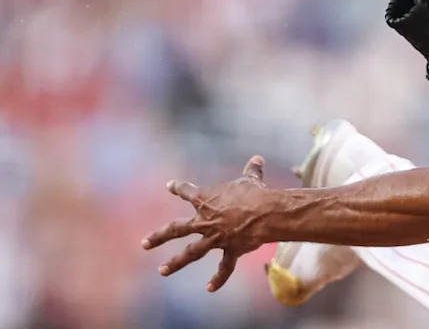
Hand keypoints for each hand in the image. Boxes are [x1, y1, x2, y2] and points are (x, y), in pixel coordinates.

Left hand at [142, 155, 273, 291]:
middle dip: (159, 236)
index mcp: (206, 199)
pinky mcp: (230, 249)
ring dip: (175, 262)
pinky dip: (218, 278)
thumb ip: (252, 170)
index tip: (169, 186)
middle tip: (144, 244)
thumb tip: (257, 158)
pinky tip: (209, 288)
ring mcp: (215, 237)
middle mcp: (205, 220)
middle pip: (176, 228)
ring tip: (162, 270)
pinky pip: (224, 267)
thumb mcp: (251, 179)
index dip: (178, 188)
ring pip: (191, 252)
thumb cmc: (256, 193)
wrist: (265, 213)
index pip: (188, 191)